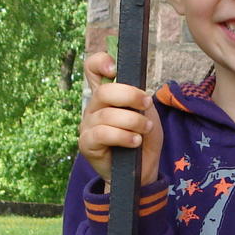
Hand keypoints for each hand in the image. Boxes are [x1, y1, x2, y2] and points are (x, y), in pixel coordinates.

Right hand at [79, 52, 163, 186]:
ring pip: (108, 114)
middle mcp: (94, 107)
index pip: (92, 68)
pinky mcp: (86, 143)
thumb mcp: (148, 115)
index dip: (100, 61)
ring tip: (145, 129)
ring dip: (133, 121)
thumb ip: (141, 101)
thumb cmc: (143, 140)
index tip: (115, 69)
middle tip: (146, 104)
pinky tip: (135, 142)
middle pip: (104, 90)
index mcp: (107, 95)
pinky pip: (103, 134)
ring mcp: (88, 125)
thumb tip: (138, 94)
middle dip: (130, 95)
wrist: (140, 172)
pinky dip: (123, 136)